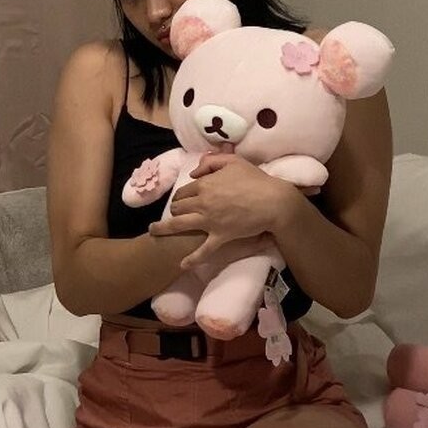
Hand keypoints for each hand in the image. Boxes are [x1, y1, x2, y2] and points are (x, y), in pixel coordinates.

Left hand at [148, 153, 295, 268]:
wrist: (273, 202)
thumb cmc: (255, 180)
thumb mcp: (233, 162)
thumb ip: (211, 162)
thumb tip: (194, 172)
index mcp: (204, 185)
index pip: (183, 191)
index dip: (180, 196)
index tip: (181, 200)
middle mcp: (202, 203)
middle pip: (177, 207)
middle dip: (173, 210)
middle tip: (173, 214)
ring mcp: (209, 222)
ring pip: (179, 226)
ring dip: (163, 229)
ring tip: (153, 233)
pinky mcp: (220, 237)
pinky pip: (202, 251)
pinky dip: (191, 259)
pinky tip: (181, 265)